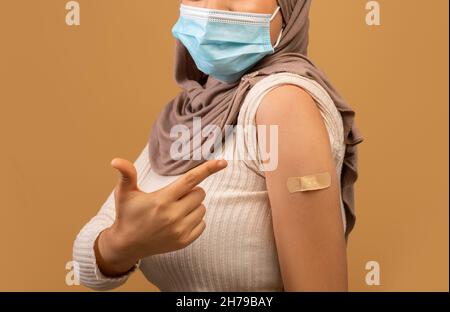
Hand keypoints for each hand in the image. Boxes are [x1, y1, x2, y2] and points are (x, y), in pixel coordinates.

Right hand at [95, 158, 227, 276]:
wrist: (127, 244)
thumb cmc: (127, 214)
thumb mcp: (124, 193)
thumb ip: (126, 174)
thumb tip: (115, 160)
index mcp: (161, 200)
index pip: (190, 180)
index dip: (208, 169)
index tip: (223, 162)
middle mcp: (173, 216)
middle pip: (200, 193)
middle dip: (191, 191)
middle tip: (174, 196)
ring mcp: (180, 230)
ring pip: (202, 208)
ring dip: (193, 205)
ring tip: (175, 209)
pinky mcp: (184, 241)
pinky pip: (202, 223)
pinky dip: (195, 219)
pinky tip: (179, 221)